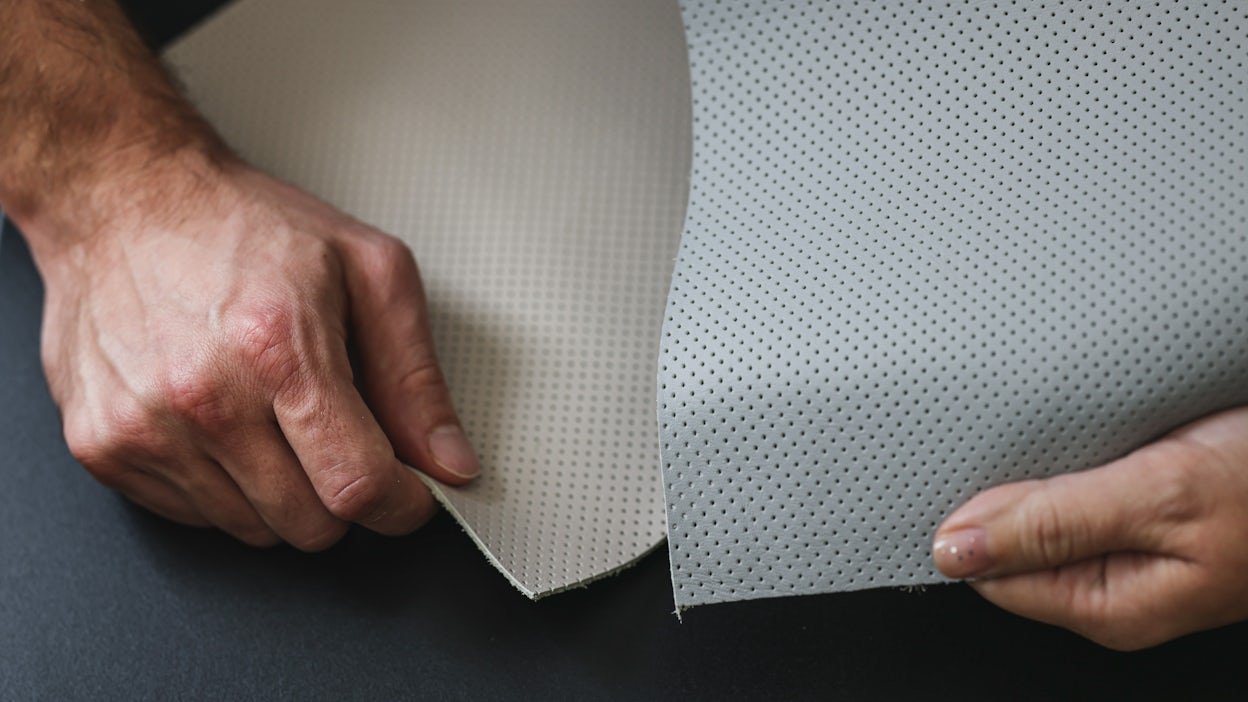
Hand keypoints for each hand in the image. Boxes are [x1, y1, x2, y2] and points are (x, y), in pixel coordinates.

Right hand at [30, 158, 479, 549]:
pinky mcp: (102, 447)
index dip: (401, 504)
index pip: (358, 485)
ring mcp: (144, 428)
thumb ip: (416, 376)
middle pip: (310, 524)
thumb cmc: (244, 228)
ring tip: (270, 415)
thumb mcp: (367, 271)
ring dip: (282, 492)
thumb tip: (449, 462)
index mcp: (278, 348)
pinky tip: (222, 424)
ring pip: (253, 531)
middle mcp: (204, 397)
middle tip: (336, 435)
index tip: (409, 494)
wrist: (122, 199)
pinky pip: (194, 518)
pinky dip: (223, 488)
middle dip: (342, 493)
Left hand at [932, 407, 1247, 648]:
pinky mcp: (1155, 519)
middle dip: (1002, 497)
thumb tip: (956, 550)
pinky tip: (1090, 437)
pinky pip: (1085, 495)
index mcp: (1110, 603)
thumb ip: (1053, 522)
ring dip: (1039, 474)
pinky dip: (1075, 461)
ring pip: (1047, 517)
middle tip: (1020, 444)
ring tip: (1062, 436)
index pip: (990, 576)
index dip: (970, 524)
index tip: (965, 475)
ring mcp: (1138, 554)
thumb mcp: (1160, 494)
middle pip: (1014, 546)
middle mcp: (1119, 588)